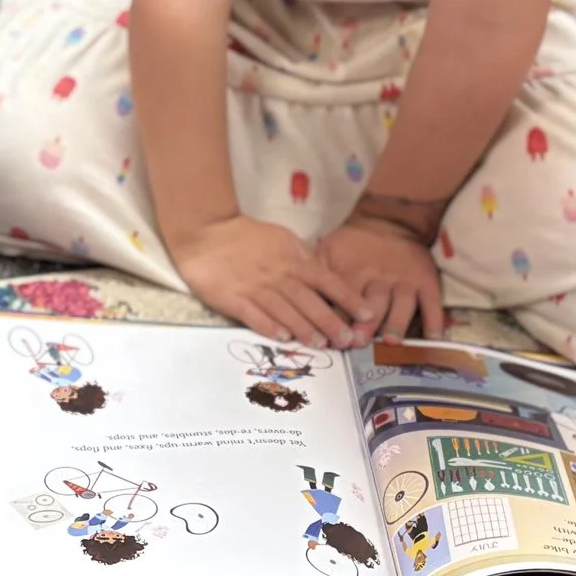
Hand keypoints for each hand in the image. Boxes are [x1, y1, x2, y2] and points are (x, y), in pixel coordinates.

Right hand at [171, 214, 372, 347]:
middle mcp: (279, 275)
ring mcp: (256, 287)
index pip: (328, 281)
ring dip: (304, 328)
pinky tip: (282, 339)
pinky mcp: (233, 298)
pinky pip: (254, 315)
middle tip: (348, 341)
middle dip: (331, 321)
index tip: (367, 315)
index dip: (349, 299)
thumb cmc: (248, 237)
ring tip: (320, 344)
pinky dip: (269, 326)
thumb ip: (304, 260)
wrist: (207, 232)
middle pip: (310, 301)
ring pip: (285, 310)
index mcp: (293, 260)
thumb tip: (327, 278)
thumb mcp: (283, 240)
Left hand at [321, 216, 443, 341]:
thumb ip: (316, 273)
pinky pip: (432, 303)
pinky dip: (434, 321)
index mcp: (354, 274)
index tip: (332, 338)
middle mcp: (380, 280)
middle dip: (365, 324)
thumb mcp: (328, 251)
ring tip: (391, 340)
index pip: (343, 300)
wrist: (390, 221)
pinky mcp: (426, 282)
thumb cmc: (353, 243)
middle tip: (359, 342)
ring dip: (396, 323)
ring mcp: (405, 282)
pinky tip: (434, 338)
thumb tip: (299, 295)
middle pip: (373, 304)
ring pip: (402, 304)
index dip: (338, 320)